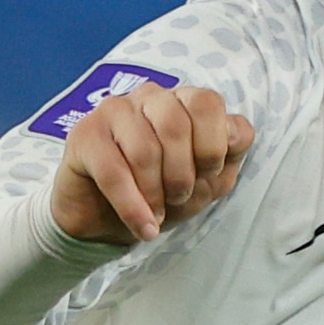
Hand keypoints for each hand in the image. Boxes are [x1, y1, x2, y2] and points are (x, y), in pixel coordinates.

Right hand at [51, 84, 252, 245]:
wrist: (107, 221)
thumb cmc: (161, 194)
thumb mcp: (207, 182)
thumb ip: (229, 156)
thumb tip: (237, 133)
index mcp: (182, 102)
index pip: (207, 103)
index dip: (212, 145)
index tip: (207, 175)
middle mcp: (148, 97)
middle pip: (175, 124)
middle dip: (183, 175)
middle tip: (178, 199)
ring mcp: (114, 111)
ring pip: (144, 150)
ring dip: (156, 194)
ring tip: (157, 213)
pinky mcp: (85, 134)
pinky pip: (114, 172)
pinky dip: (133, 207)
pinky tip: (144, 227)